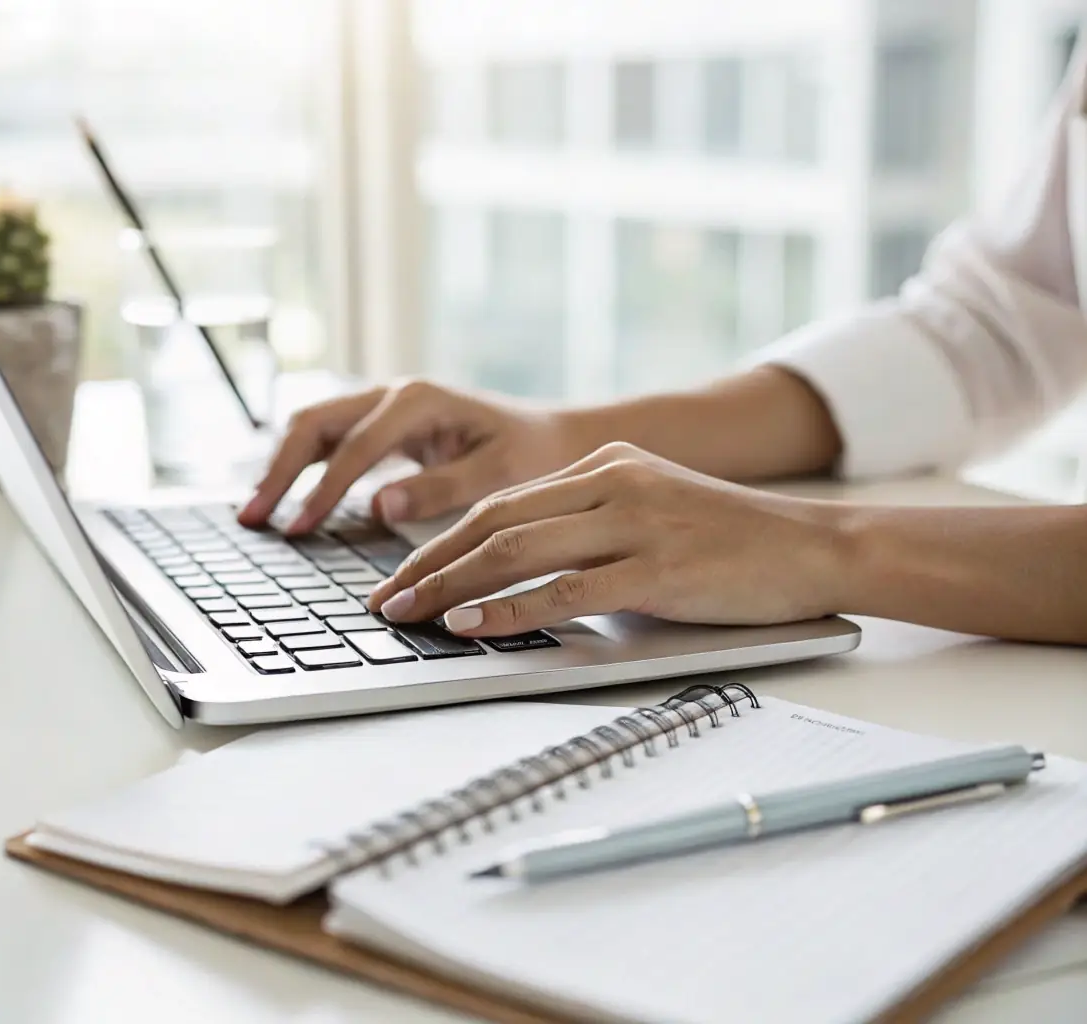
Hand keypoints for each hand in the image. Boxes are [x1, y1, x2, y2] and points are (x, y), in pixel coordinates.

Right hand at [238, 380, 593, 533]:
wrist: (550, 436)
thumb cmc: (530, 454)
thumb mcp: (496, 473)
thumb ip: (439, 489)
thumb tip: (379, 507)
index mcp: (418, 400)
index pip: (356, 446)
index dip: (323, 489)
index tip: (298, 528)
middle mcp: (392, 393)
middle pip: (315, 423)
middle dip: (280, 471)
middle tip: (254, 519)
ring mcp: (382, 404)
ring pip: (313, 427)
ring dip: (281, 466)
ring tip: (255, 513)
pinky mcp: (380, 423)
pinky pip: (328, 439)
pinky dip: (300, 466)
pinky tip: (283, 500)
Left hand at [366, 442, 846, 634]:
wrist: (816, 547)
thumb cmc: (733, 541)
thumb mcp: (652, 512)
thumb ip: (590, 527)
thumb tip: (518, 570)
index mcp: (606, 465)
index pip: (501, 502)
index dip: (440, 538)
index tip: (401, 573)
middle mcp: (612, 483)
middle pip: (494, 521)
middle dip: (427, 562)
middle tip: (384, 599)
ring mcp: (635, 523)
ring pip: (517, 549)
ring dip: (451, 584)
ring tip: (408, 613)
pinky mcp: (658, 568)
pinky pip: (565, 589)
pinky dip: (509, 609)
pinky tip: (471, 624)